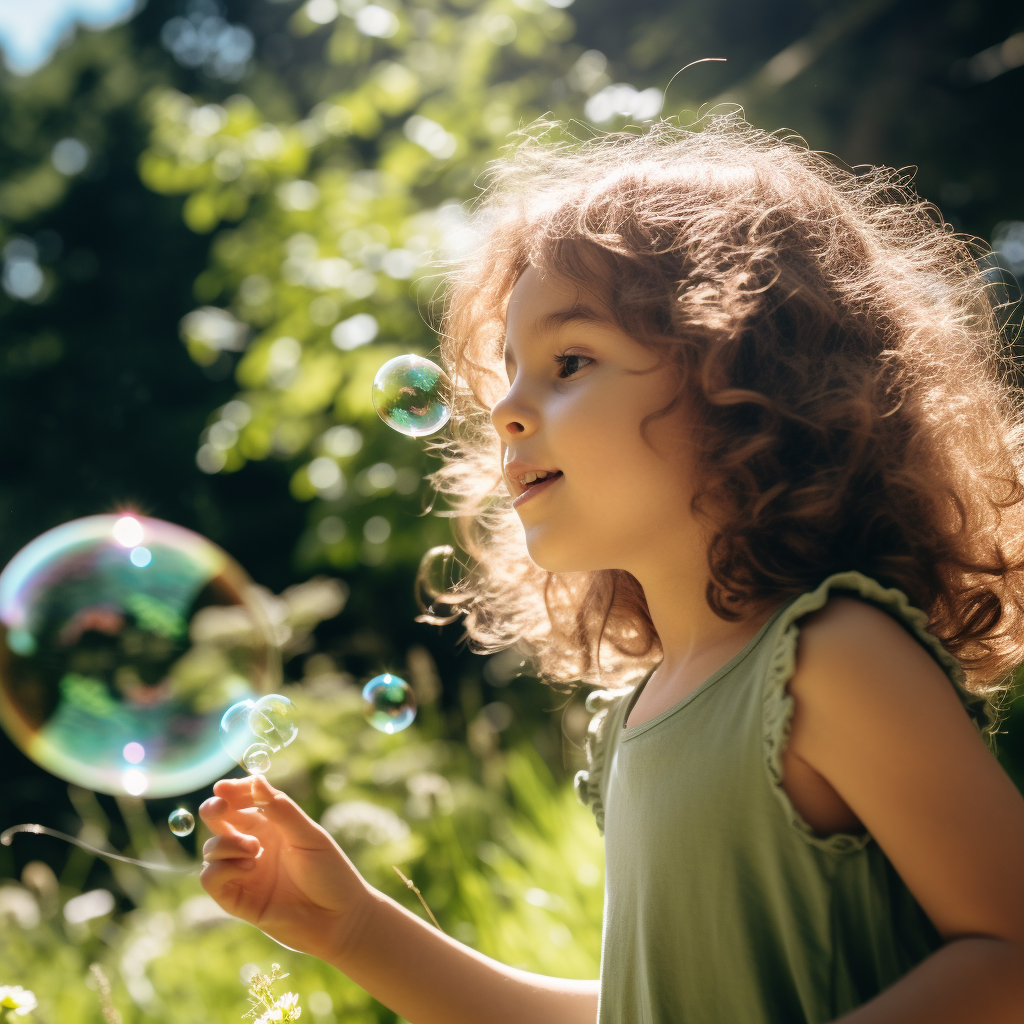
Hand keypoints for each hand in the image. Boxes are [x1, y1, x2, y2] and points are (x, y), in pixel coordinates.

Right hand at [199, 775, 373, 961]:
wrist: (339, 919)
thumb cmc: (330, 872)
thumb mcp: (308, 835)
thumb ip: (280, 809)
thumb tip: (256, 779)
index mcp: (272, 825)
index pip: (242, 801)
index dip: (230, 791)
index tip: (223, 787)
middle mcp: (253, 845)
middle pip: (219, 821)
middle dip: (213, 810)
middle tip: (220, 808)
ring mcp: (243, 872)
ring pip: (212, 849)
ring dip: (227, 844)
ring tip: (255, 850)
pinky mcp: (237, 899)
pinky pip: (211, 879)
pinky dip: (220, 869)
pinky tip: (248, 867)